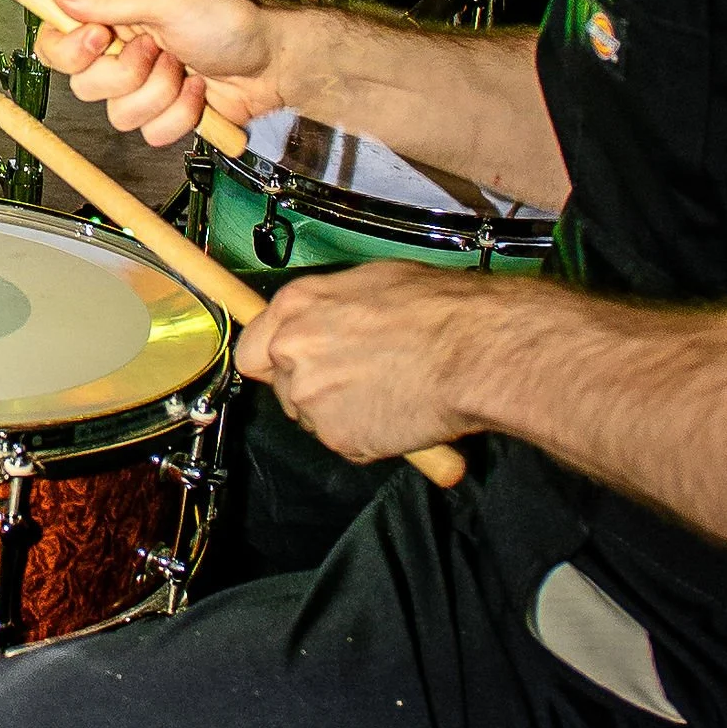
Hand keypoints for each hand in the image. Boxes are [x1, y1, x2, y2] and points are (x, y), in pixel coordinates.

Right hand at [34, 0, 299, 149]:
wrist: (273, 63)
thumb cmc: (230, 21)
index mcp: (115, 16)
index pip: (58, 40)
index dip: (71, 49)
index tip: (102, 39)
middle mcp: (123, 51)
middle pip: (85, 84)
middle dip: (129, 73)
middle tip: (160, 49)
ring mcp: (143, 85)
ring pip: (118, 114)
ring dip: (160, 93)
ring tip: (186, 69)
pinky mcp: (163, 113)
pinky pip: (149, 133)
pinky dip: (179, 115)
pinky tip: (198, 90)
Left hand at [240, 261, 499, 462]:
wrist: (475, 350)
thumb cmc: (439, 309)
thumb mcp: (373, 283)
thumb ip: (332, 309)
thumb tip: (328, 320)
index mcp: (297, 306)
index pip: (251, 348)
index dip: (275, 361)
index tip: (293, 367)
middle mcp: (292, 350)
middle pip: (282, 386)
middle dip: (314, 388)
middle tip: (360, 380)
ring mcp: (311, 397)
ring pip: (313, 417)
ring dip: (341, 413)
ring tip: (389, 392)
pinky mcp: (337, 436)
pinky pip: (344, 443)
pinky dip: (368, 437)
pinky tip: (398, 413)